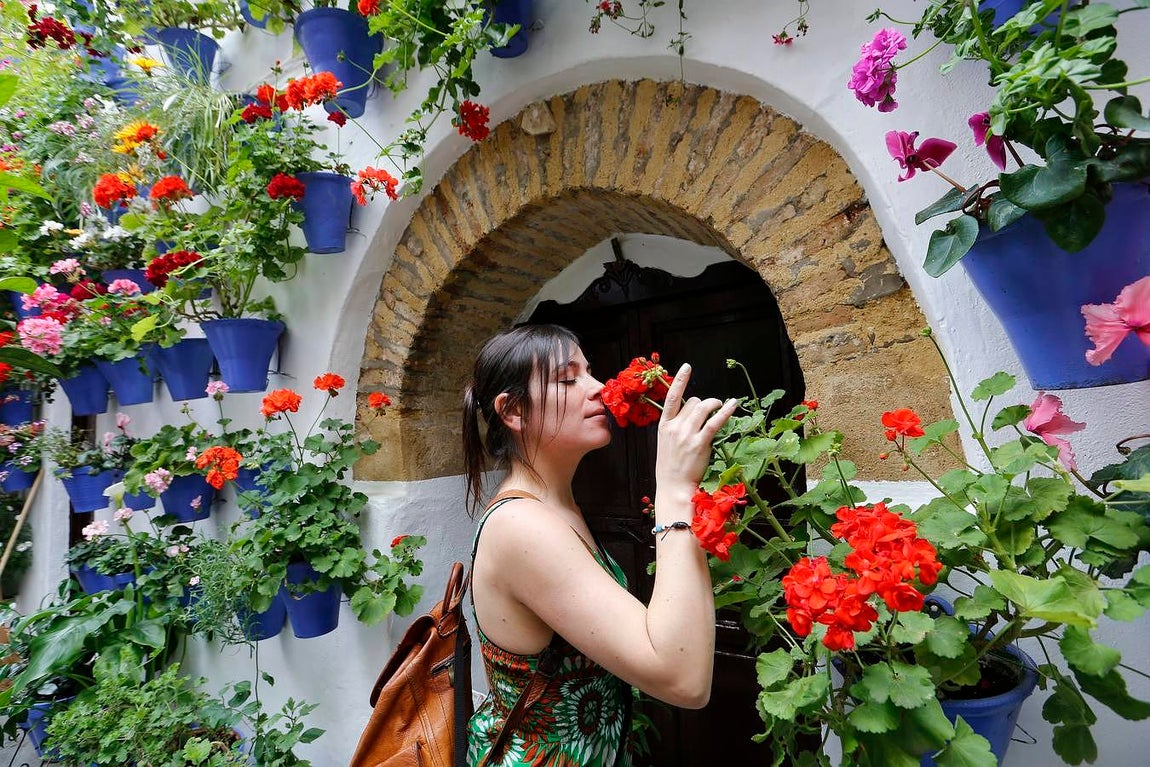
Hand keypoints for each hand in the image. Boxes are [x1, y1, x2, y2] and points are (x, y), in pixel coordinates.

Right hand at [654, 363, 737, 492]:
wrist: (673, 486)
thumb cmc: (671, 467)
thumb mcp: (666, 443)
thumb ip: (676, 427)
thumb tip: (691, 414)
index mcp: (664, 426)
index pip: (671, 397)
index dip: (680, 380)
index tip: (687, 367)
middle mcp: (675, 427)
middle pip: (693, 402)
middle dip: (704, 403)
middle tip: (711, 408)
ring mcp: (687, 435)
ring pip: (704, 408)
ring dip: (715, 404)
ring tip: (721, 405)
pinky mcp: (700, 443)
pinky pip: (715, 421)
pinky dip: (725, 411)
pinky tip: (732, 405)